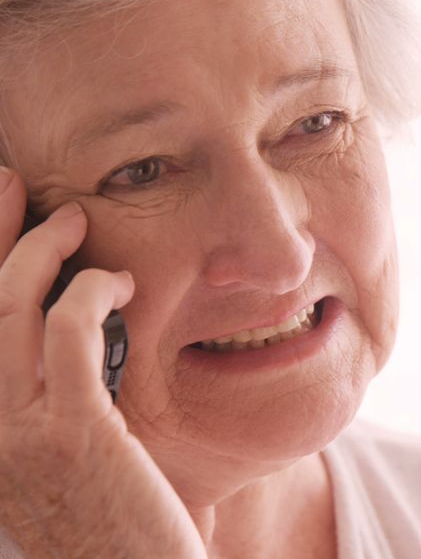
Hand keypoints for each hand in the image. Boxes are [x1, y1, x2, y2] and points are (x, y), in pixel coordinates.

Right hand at [0, 168, 206, 557]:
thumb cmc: (110, 525)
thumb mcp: (59, 461)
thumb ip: (45, 404)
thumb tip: (63, 338)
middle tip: (14, 185)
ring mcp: (17, 433)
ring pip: (9, 307)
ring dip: (41, 249)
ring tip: (75, 222)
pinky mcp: (74, 433)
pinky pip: (70, 333)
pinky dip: (90, 291)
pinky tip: (119, 283)